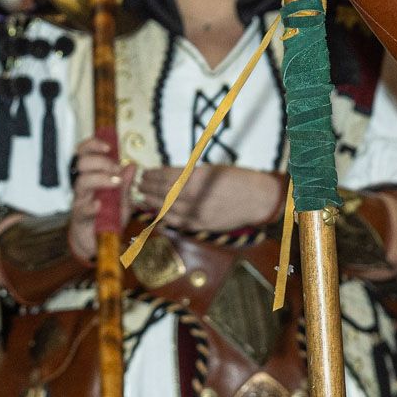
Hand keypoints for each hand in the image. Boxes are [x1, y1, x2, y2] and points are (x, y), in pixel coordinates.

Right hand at [68, 136, 132, 262]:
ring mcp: (79, 200)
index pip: (84, 153)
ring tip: (115, 183)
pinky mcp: (79, 217)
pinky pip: (82, 208)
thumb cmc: (108, 215)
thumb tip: (131, 165)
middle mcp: (82, 185)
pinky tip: (99, 204)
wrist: (97, 240)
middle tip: (116, 170)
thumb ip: (126, 183)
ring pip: (81, 182)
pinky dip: (91, 205)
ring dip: (100, 179)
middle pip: (81, 164)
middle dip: (101, 162)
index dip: (92, 145)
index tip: (108, 147)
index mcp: (91, 175)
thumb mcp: (122, 198)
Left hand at [134, 165, 284, 232]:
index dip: (152, 174)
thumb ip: (190, 174)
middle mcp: (194, 196)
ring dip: (151, 202)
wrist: (258, 199)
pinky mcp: (199, 226)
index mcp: (197, 178)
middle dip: (147, 187)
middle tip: (137, 183)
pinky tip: (157, 212)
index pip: (166, 176)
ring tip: (142, 196)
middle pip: (162, 192)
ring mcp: (196, 213)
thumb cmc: (238, 179)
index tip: (144, 172)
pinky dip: (164, 217)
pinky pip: (176, 222)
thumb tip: (168, 175)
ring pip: (165, 208)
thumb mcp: (213, 170)